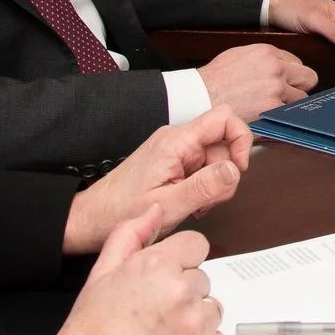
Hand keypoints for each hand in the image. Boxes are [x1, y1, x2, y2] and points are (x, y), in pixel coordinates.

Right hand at [35, 211, 222, 334]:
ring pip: (212, 308)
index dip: (179, 262)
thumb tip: (154, 209)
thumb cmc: (89, 334)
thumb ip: (130, 234)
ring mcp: (198, 325)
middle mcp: (183, 291)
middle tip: (152, 314)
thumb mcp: (100, 273)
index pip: (197, 245)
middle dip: (183, 292)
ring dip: (194, 319)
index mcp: (158, 265)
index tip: (164, 280)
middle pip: (203, 278)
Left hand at [63, 107, 252, 255]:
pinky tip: (189, 202)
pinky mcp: (172, 161)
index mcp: (175, 142)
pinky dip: (202, 187)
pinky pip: (201, 168)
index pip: (223, 118)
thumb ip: (205, 186)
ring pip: (214, 159)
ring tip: (194, 204)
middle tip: (209, 199)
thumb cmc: (121, 211)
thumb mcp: (170, 204)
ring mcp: (175, 150)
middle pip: (222, 144)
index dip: (241, 139)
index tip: (239, 168)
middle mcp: (176, 140)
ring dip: (213, 185)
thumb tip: (235, 170)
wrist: (94, 217)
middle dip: (224, 175)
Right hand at [196, 41, 316, 118]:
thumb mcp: (240, 55)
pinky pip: (290, 116)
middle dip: (300, 87)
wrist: (200, 96)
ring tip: (275, 109)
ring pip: (302, 100)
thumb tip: (279, 66)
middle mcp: (277, 69)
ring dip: (291, 105)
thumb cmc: (215, 78)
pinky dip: (283, 119)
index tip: (287, 82)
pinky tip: (273, 119)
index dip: (292, 75)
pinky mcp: (273, 110)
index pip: (297, 63)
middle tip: (289, 96)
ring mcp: (277, 90)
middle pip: (308, 78)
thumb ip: (264, 59)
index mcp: (269, 53)